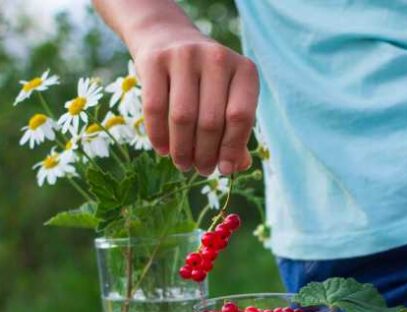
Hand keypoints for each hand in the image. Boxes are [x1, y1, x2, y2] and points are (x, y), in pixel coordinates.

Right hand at [132, 26, 258, 175]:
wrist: (168, 38)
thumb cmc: (206, 83)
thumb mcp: (228, 100)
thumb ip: (236, 133)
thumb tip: (237, 166)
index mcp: (244, 71)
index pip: (240, 117)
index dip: (232, 149)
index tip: (224, 170)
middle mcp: (217, 59)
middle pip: (210, 122)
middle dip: (205, 155)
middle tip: (201, 170)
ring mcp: (184, 56)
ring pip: (182, 118)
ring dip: (182, 150)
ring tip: (183, 164)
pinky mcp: (154, 60)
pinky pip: (155, 109)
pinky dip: (159, 136)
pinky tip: (163, 150)